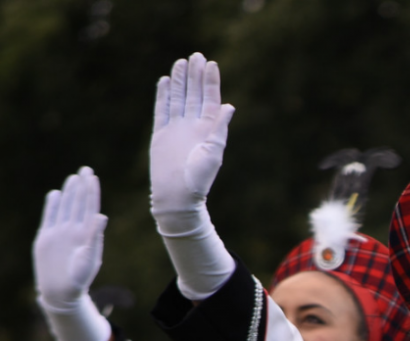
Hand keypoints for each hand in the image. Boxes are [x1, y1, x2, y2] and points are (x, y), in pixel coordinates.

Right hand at [34, 167, 106, 310]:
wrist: (62, 290)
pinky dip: (52, 205)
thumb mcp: (90, 257)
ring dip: (69, 193)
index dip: (92, 192)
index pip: (90, 207)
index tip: (93, 177)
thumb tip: (101, 216)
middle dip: (82, 187)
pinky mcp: (46, 236)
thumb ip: (95, 236)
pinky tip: (55, 194)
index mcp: (88, 234)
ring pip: (65, 207)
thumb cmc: (80, 278)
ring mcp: (60, 232)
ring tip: (73, 178)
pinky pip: (50, 216)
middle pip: (78, 203)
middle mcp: (75, 230)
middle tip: (86, 169)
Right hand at [150, 53, 233, 231]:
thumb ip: (219, 129)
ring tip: (181, 62)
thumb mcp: (213, 153)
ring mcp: (176, 129)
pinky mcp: (161, 133)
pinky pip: (162, 110)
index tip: (211, 63)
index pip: (209, 99)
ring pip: (177, 98)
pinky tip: (164, 80)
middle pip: (193, 94)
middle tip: (197, 55)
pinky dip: (163, 95)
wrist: (177, 196)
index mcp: (207, 130)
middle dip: (195, 76)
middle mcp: (192, 126)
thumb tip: (229, 106)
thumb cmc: (198, 180)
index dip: (210, 82)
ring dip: (179, 81)